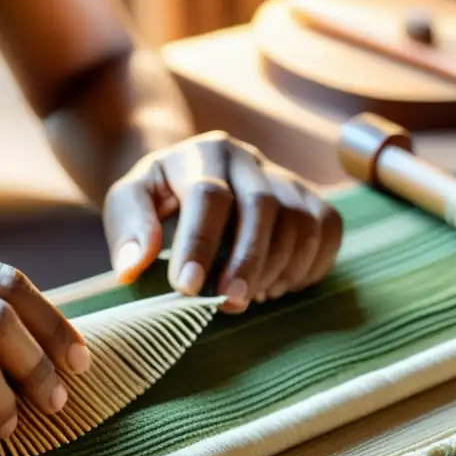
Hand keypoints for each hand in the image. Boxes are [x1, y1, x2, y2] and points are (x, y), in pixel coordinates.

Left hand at [102, 131, 342, 312]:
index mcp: (202, 153)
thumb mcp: (128, 203)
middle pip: (263, 206)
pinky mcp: (309, 198)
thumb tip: (131, 268)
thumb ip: (128, 231)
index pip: (208, 195)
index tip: (187, 288)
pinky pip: (327, 229)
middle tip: (230, 302)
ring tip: (247, 297)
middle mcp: (248, 158)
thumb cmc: (157, 198)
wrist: (189, 178)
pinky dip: (310, 265)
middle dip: (248, 260)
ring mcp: (284, 177)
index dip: (199, 244)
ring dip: (277, 269)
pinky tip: (277, 286)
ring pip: (299, 221)